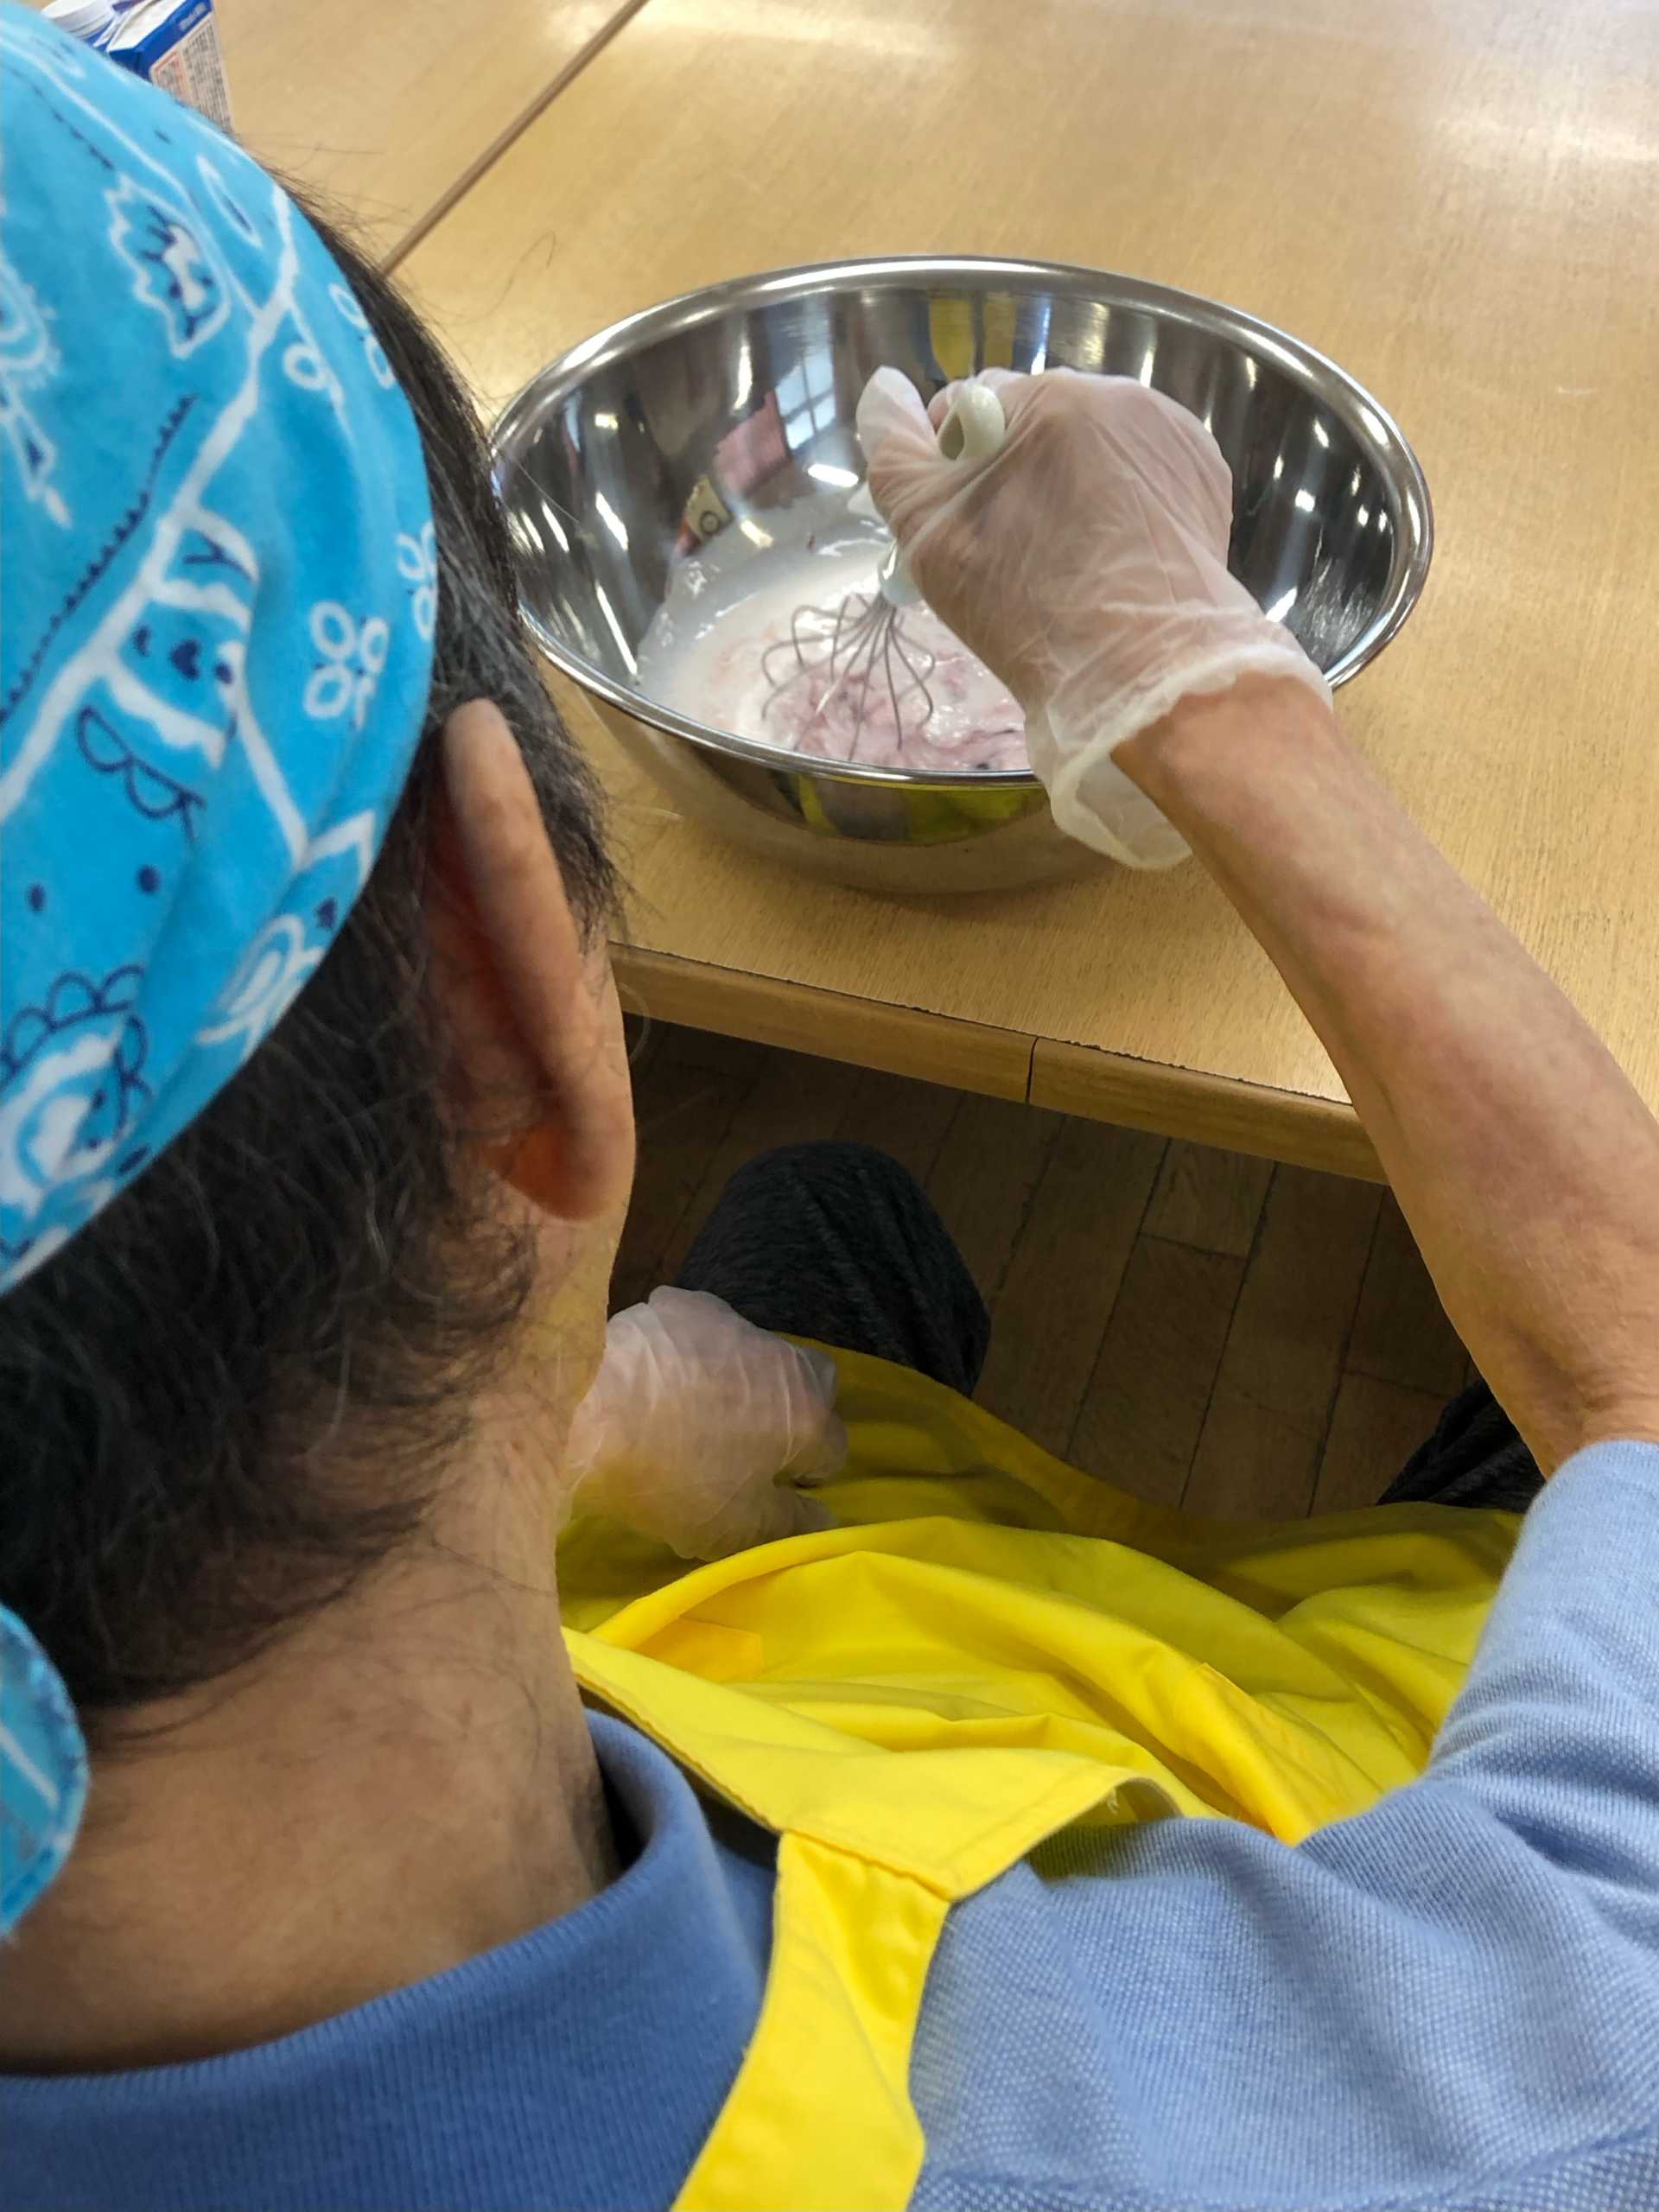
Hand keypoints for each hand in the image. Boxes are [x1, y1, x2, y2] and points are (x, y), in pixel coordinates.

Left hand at [563, 1288, 844, 1558]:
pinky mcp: (682, 1303)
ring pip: (754, 1351)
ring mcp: (730, 1322)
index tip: (770, 1490)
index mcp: (806, 1415)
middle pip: (812, 1382)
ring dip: (739, 1378)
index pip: (833, 1448)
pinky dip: (689, 1351)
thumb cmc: (672, 1480)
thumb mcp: (735, 1528)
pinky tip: (656, 1376)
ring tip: (691, 1408)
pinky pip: (699, 1329)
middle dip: (795, 1408)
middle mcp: (781, 1358)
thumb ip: (790, 1525)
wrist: (591, 1412)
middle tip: (748, 1442)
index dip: (805, 1475)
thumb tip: (824, 1523)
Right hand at [855, 365, 1330, 865]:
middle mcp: (1112, 396)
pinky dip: (1121, 498)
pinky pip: (1140, 469)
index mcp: (1042, 395)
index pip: (970, 405)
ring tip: (1066, 552)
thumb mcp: (923, 524)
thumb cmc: (1019, 597)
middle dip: (1014, 466)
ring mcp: (1166, 433)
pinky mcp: (1202, 474)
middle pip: (1035, 420)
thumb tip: (885, 387)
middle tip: (1011, 545)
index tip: (960, 521)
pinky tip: (1111, 552)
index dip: (951, 465)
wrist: (1137, 666)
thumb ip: (890, 444)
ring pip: (1091, 443)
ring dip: (1069, 478)